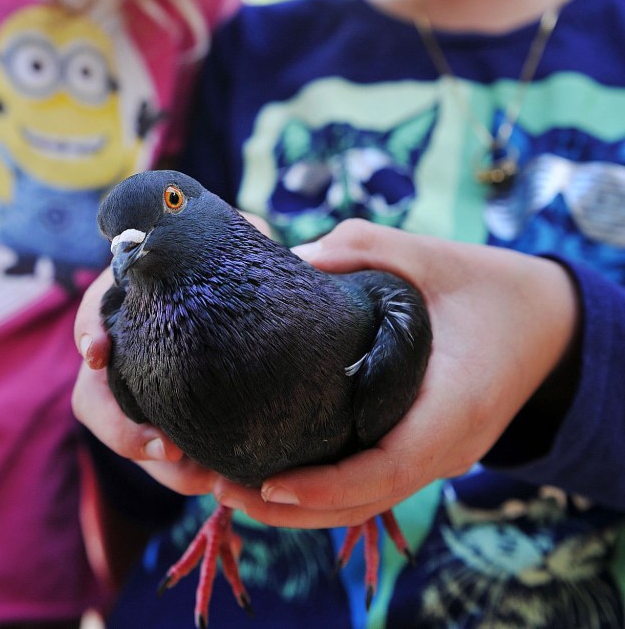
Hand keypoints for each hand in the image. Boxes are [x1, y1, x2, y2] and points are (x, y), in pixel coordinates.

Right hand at [72, 210, 274, 494]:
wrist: (250, 305)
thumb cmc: (233, 264)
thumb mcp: (237, 240)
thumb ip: (243, 231)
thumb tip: (265, 236)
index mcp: (128, 301)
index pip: (94, 312)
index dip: (89, 330)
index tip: (98, 351)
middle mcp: (124, 352)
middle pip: (94, 399)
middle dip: (122, 430)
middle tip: (165, 448)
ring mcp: (140, 394)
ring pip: (127, 441)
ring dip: (162, 468)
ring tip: (208, 478)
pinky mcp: (167, 426)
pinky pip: (164, 463)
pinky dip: (188, 476)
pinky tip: (225, 481)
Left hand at [209, 221, 579, 528]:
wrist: (543, 321)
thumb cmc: (483, 284)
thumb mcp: (427, 255)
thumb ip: (360, 252)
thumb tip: (289, 260)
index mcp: (455, 405)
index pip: (390, 466)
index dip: (328, 485)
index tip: (270, 483)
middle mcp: (447, 447)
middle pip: (366, 502)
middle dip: (292, 508)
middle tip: (219, 486)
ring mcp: (436, 456)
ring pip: (364, 503)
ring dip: (298, 508)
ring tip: (226, 488)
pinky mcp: (421, 450)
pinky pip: (368, 483)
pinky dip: (321, 490)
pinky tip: (268, 473)